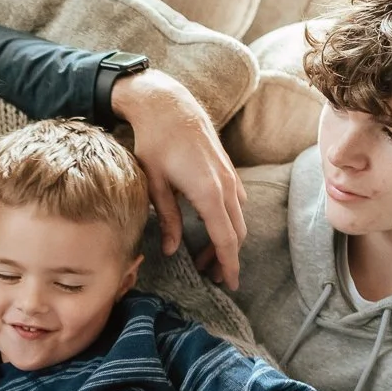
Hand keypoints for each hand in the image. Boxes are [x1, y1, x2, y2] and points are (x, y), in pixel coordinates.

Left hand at [110, 69, 246, 287]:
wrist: (169, 106)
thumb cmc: (156, 143)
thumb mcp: (154, 185)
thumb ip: (167, 219)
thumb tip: (171, 249)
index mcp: (209, 192)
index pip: (225, 239)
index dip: (229, 264)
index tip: (231, 285)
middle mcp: (225, 186)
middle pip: (236, 233)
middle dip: (226, 258)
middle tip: (209, 275)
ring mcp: (230, 177)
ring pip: (237, 219)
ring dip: (226, 240)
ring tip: (205, 257)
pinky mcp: (227, 170)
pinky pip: (235, 203)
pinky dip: (228, 222)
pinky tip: (210, 228)